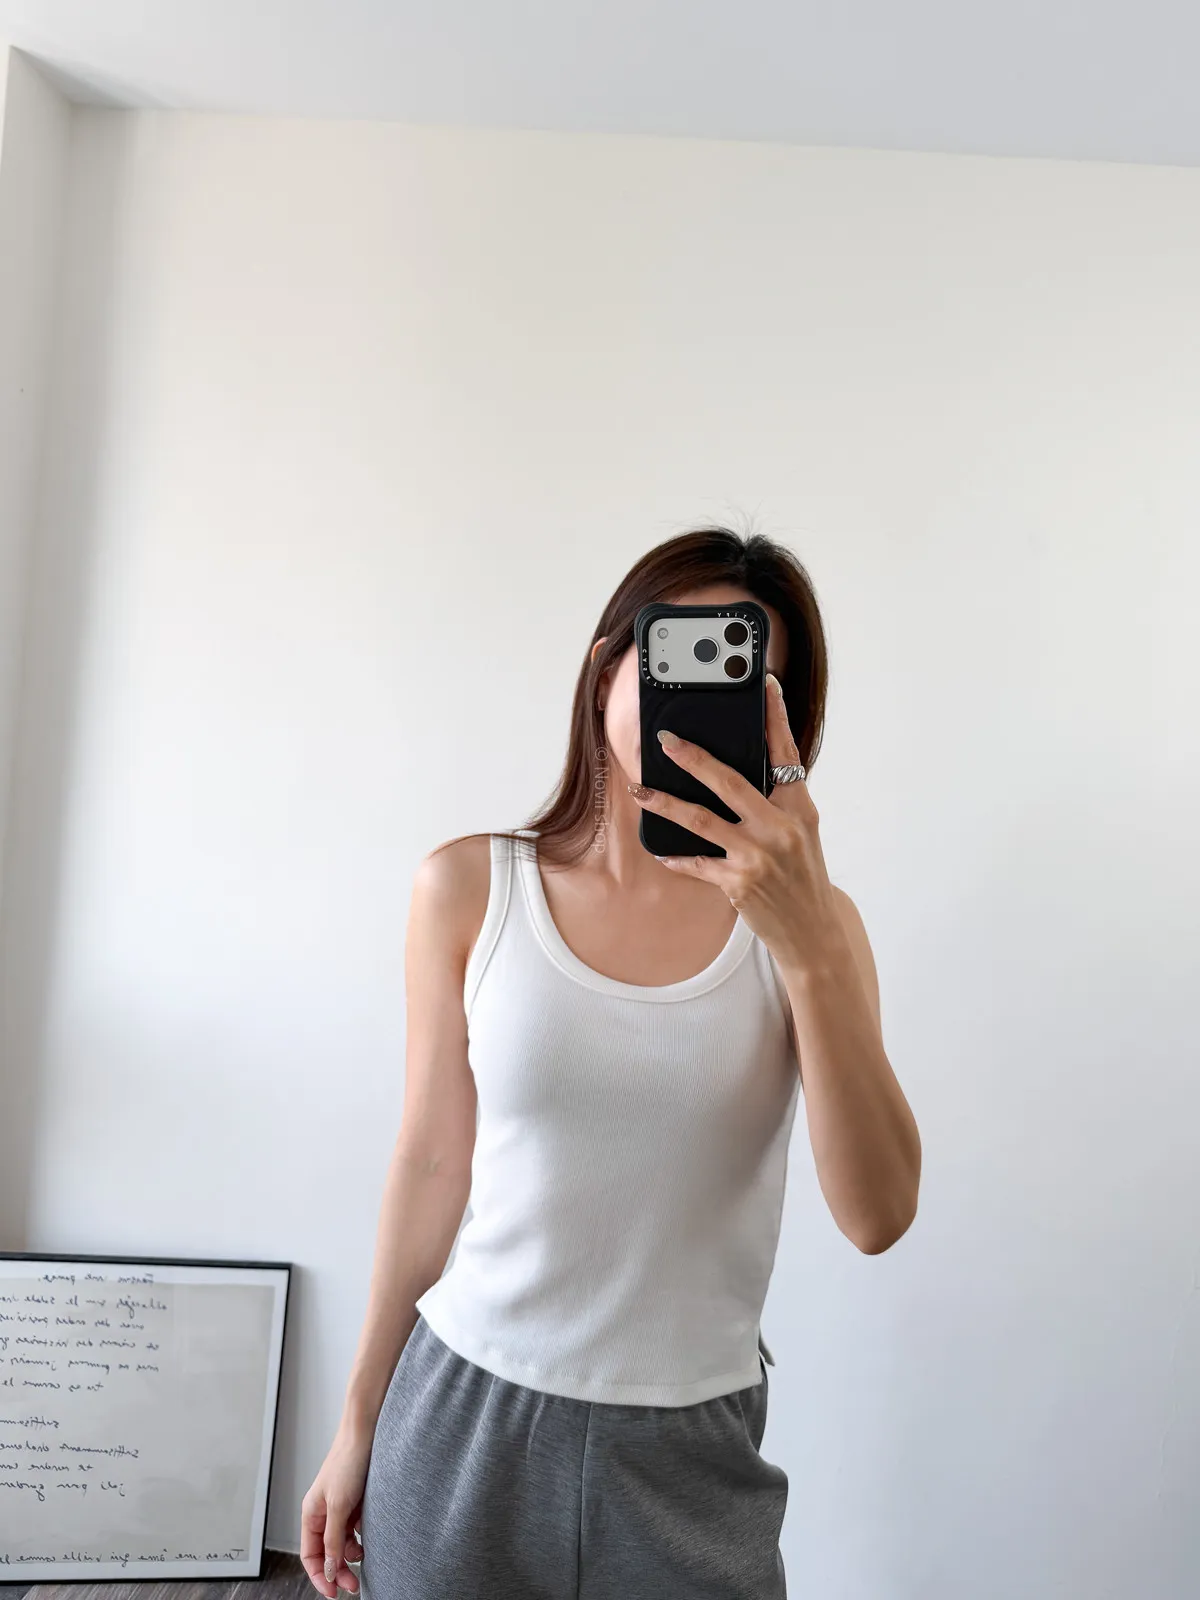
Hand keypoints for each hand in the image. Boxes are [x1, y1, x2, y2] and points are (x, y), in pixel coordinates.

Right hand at [301, 1426, 372, 1596]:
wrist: (367, 1433)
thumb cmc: (348, 1462)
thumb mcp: (340, 1506)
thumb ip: (333, 1540)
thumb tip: (329, 1569)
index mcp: (311, 1514)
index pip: (310, 1556)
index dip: (320, 1576)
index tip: (333, 1593)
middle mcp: (323, 1513)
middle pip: (327, 1553)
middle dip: (338, 1570)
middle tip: (354, 1584)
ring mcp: (340, 1508)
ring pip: (342, 1543)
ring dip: (351, 1554)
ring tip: (365, 1556)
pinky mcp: (356, 1502)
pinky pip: (355, 1529)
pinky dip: (360, 1538)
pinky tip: (368, 1538)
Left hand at [627, 673, 845, 974]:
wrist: (813, 933)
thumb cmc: (803, 878)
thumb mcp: (802, 834)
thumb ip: (777, 804)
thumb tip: (734, 774)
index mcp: (799, 809)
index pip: (786, 754)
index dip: (775, 718)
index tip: (765, 686)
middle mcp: (780, 828)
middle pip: (729, 782)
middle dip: (693, 759)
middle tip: (666, 741)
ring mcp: (757, 856)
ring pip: (700, 820)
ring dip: (664, 803)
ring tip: (640, 789)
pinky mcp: (737, 883)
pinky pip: (696, 863)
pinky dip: (676, 856)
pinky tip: (660, 851)